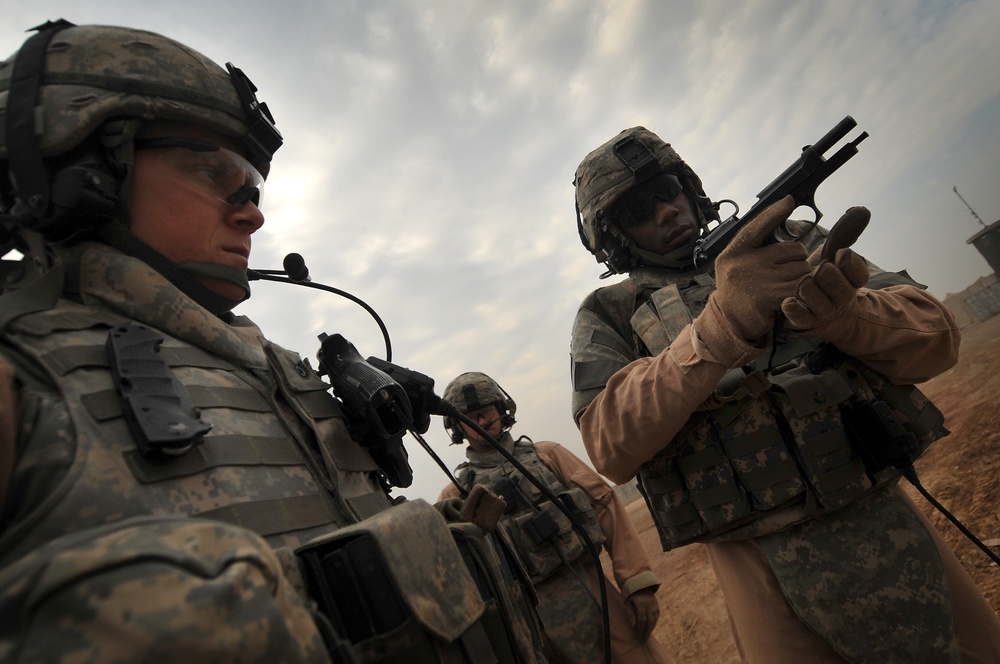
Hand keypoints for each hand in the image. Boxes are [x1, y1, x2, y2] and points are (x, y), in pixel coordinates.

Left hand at [625, 588, 659, 640]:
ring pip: (654, 619)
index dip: (640, 628)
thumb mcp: (627, 602)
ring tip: (646, 635)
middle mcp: (649, 604)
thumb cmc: (630, 593)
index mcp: (641, 603)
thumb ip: (631, 614)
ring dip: (651, 629)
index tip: (638, 635)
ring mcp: (654, 604)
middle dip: (647, 631)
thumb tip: (633, 626)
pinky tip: (650, 628)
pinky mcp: (656, 605)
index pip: (642, 619)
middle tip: (643, 639)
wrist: (639, 582)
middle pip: (650, 621)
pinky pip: (656, 616)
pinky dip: (654, 623)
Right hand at [703, 196, 810, 342]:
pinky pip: (803, 285)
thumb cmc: (736, 292)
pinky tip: (796, 296)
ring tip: (788, 288)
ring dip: (803, 278)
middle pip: (793, 249)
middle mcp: (744, 263)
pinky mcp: (772, 296)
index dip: (775, 212)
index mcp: (734, 253)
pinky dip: (806, 290)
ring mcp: (758, 279)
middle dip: (797, 261)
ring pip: (803, 268)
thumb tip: (779, 220)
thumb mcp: (734, 265)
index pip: (757, 226)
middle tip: (787, 275)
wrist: (730, 324)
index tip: (789, 200)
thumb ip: (752, 248)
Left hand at [782, 207, 870, 331]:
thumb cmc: (824, 279)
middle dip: (826, 273)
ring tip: (803, 282)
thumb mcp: (834, 256)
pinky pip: (799, 315)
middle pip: (836, 284)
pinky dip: (793, 306)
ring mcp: (823, 312)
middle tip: (820, 268)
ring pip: (814, 295)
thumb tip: (861, 210)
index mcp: (852, 282)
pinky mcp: (805, 322)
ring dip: (806, 286)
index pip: (859, 274)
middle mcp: (841, 299)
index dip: (850, 263)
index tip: (841, 254)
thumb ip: (846, 235)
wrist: (817, 313)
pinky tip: (788, 300)